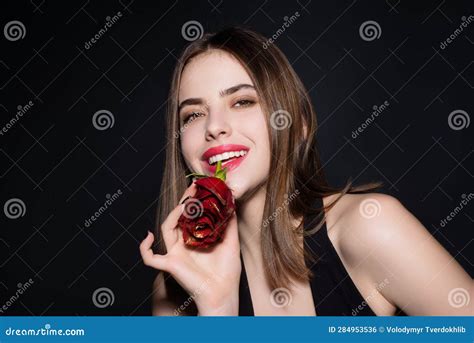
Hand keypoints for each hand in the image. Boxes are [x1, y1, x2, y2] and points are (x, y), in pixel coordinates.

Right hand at [140, 182, 241, 314]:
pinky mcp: (170, 264)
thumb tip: (232, 205)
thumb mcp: (231, 243)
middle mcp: (184, 244)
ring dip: (173, 214)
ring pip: (166, 228)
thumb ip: (230, 225)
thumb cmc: (227, 273)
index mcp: (196, 239)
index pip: (190, 215)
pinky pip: (150, 258)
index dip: (192, 201)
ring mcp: (175, 253)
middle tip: (193, 188)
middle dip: (184, 201)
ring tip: (184, 203)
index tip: (199, 186)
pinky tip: (149, 236)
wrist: (223, 294)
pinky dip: (144, 248)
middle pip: (178, 218)